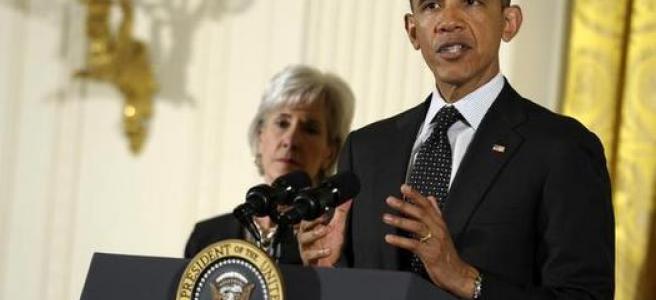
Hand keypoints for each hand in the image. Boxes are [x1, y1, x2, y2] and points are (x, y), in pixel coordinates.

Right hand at [297, 200, 351, 266]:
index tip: (325, 210)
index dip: (314, 213)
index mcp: (312, 228)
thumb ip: (341, 212)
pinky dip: (318, 253)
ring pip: (303, 239)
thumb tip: (347, 199)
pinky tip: (328, 250)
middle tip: (323, 220)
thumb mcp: (338, 227)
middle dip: (312, 222)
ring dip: (314, 234)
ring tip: (326, 230)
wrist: (331, 264)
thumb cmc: (331, 246)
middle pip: (302, 226)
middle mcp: (307, 237)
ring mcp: (306, 248)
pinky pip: (309, 255)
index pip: (308, 217)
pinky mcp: (308, 260)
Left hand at [383, 184, 478, 298]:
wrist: (457, 274)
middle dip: (404, 205)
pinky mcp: (430, 254)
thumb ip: (436, 214)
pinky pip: (413, 245)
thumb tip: (431, 198)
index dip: (415, 195)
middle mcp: (438, 230)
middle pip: (421, 213)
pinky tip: (389, 238)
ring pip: (417, 227)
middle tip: (390, 200)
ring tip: (386, 217)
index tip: (404, 187)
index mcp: (440, 223)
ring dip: (400, 221)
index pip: (427, 205)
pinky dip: (400, 241)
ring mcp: (434, 241)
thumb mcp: (443, 231)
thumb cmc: (448, 254)